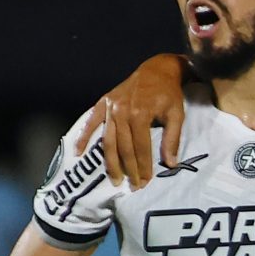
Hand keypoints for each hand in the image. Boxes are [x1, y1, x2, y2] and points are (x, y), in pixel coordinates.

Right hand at [73, 54, 189, 186]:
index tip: (145, 182)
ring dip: (110, 162)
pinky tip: (78, 153)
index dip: (143, 166)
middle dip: (128, 169)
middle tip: (132, 186)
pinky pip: (91, 122)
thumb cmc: (168, 94)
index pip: (141, 147)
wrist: (156, 70)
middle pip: (123, 147)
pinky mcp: (103, 103)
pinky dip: (83, 137)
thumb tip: (171, 164)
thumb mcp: (176, 115)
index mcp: (140, 113)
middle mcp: (121, 111)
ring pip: (108, 140)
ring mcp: (110, 107)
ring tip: (115, 179)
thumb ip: (172, 139)